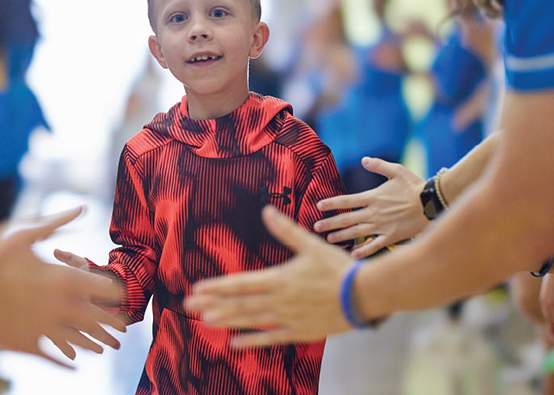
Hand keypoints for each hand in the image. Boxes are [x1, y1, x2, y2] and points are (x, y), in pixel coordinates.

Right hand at [0, 207, 125, 367]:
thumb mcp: (26, 232)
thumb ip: (59, 223)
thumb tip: (82, 207)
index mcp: (63, 278)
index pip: (103, 288)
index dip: (114, 293)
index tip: (121, 298)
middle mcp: (57, 306)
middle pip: (96, 319)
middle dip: (112, 324)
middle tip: (124, 329)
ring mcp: (40, 328)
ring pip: (77, 341)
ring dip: (93, 345)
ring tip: (106, 349)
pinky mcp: (21, 343)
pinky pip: (50, 356)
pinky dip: (64, 361)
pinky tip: (74, 366)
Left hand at [185, 206, 352, 347]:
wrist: (364, 294)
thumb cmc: (337, 267)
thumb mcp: (310, 244)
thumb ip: (285, 230)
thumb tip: (266, 211)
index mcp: (280, 278)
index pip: (241, 283)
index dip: (218, 286)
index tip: (198, 287)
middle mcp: (279, 300)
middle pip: (240, 303)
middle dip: (213, 303)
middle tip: (190, 304)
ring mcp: (288, 318)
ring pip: (251, 320)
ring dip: (227, 320)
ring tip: (205, 320)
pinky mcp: (298, 331)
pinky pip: (271, 338)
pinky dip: (251, 341)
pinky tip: (234, 343)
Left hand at [314, 157, 426, 257]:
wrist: (432, 203)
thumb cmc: (414, 185)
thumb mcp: (396, 170)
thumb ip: (378, 165)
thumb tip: (364, 159)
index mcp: (373, 197)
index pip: (347, 201)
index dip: (331, 203)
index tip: (318, 206)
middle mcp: (374, 212)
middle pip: (347, 219)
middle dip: (330, 223)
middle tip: (315, 227)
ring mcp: (382, 225)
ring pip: (357, 233)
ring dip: (342, 236)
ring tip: (328, 239)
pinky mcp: (392, 236)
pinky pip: (375, 245)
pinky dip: (364, 250)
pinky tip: (353, 254)